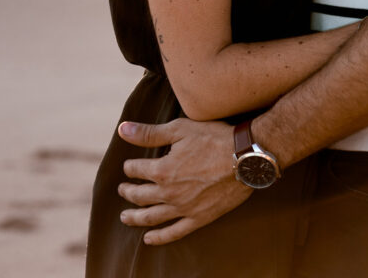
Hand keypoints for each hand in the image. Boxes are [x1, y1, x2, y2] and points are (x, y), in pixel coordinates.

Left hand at [117, 117, 251, 244]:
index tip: (128, 166)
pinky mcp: (198, 218)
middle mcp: (168, 193)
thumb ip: (148, 133)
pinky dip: (159, 237)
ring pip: (151, 217)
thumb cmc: (213, 138)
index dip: (130, 167)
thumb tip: (122, 129)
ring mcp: (183, 208)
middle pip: (140, 195)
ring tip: (125, 217)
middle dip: (128, 192)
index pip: (136, 170)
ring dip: (135, 218)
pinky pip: (174, 232)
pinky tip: (149, 238)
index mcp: (162, 170)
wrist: (244, 158)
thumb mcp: (179, 129)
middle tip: (122, 190)